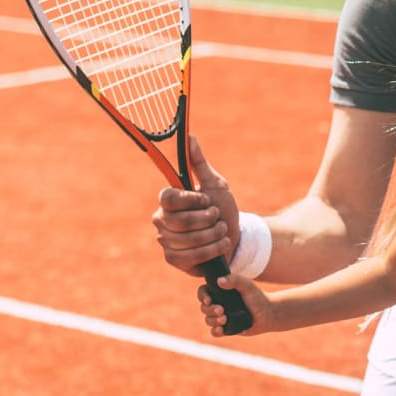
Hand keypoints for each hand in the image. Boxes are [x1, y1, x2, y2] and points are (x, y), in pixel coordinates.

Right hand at [152, 135, 240, 276]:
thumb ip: (199, 163)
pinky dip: (212, 250)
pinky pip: (191, 256)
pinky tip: (221, 245)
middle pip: (180, 221)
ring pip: (188, 240)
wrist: (234, 237)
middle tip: (218, 218)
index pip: (168, 198)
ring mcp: (166, 241)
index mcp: (168, 201)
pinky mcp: (173, 259)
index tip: (207, 201)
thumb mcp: (215, 184)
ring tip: (222, 231)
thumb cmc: (222, 208)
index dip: (191, 200)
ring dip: (213, 235)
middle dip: (208, 220)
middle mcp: (161, 220)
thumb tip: (190, 137)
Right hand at [199, 274, 272, 336]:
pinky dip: (215, 331)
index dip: (202, 296)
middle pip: (204, 307)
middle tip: (221, 310)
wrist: (268, 314)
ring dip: (213, 320)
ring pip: (208, 320)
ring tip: (224, 319)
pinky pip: (215, 332)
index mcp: (221, 291)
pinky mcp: (226, 328)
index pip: (204, 292)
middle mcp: (219, 303)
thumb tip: (219, 281)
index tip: (209, 300)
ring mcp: (222, 316)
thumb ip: (235, 280)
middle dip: (209, 310)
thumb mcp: (248, 286)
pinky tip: (221, 330)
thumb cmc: (258, 297)